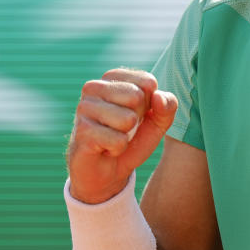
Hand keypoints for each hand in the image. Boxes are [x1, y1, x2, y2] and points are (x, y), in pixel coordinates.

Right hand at [67, 68, 177, 203]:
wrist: (106, 172)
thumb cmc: (131, 140)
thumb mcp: (157, 122)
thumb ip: (168, 106)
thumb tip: (158, 97)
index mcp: (113, 77)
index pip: (148, 82)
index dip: (150, 105)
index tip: (136, 114)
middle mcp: (94, 86)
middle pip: (136, 97)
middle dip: (137, 119)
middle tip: (123, 129)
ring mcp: (84, 107)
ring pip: (128, 119)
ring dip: (127, 136)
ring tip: (112, 137)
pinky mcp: (82, 130)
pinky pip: (118, 140)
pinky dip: (118, 149)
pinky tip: (105, 149)